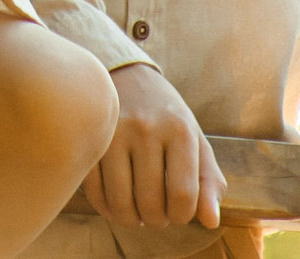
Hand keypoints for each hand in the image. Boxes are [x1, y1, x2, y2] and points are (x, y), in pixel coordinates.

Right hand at [85, 63, 223, 228]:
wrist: (127, 76)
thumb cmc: (168, 118)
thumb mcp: (195, 141)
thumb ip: (209, 181)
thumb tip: (211, 222)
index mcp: (179, 130)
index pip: (183, 195)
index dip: (181, 216)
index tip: (177, 212)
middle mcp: (146, 128)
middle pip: (150, 203)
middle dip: (155, 220)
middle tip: (155, 212)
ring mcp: (114, 132)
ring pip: (120, 202)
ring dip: (129, 219)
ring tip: (136, 212)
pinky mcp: (89, 138)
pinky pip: (94, 191)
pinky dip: (104, 208)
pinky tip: (113, 203)